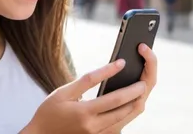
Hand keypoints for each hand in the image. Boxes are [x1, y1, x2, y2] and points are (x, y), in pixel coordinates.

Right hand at [22, 45, 156, 133]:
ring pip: (126, 120)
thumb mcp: (65, 91)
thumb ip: (91, 78)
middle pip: (126, 111)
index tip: (138, 75)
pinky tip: (125, 101)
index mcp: (85, 114)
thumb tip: (116, 65)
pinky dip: (126, 113)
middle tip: (143, 81)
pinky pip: (119, 126)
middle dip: (138, 95)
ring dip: (135, 104)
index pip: (116, 99)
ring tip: (138, 88)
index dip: (130, 86)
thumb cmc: (50, 111)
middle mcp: (94, 128)